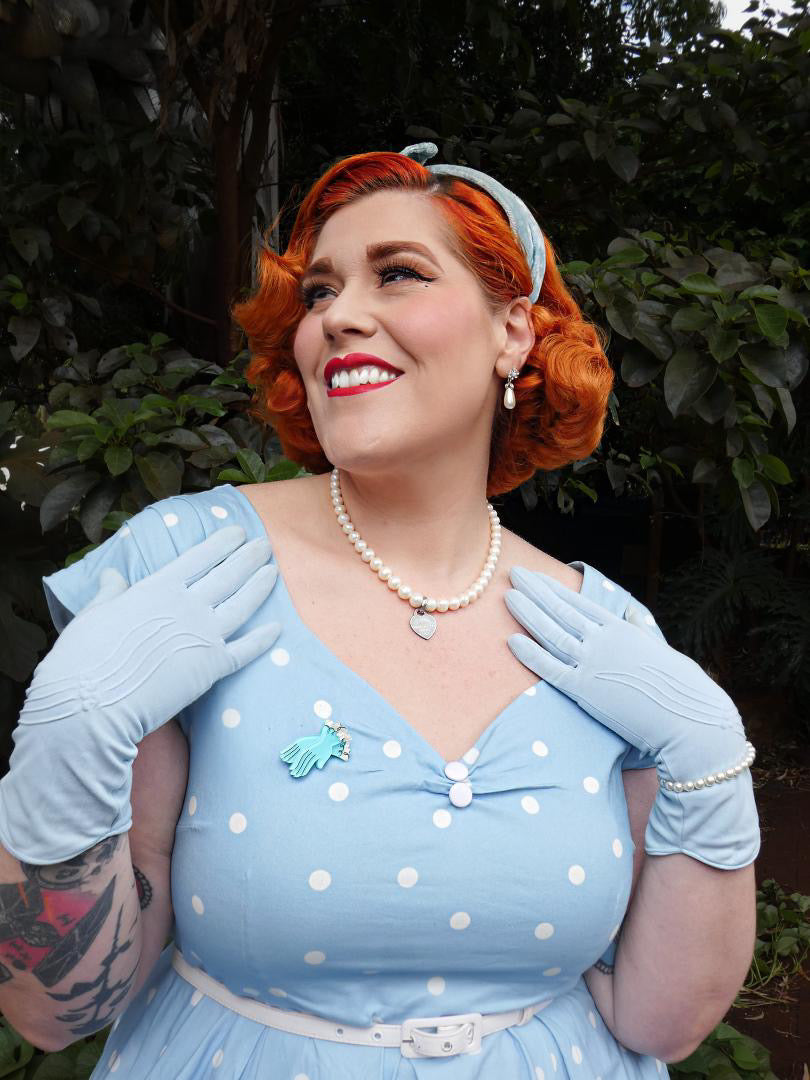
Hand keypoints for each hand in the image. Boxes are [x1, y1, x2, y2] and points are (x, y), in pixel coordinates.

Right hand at [22, 524, 280, 739]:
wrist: (92, 707)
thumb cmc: (82, 660)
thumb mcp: (92, 615)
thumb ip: (110, 593)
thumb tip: (112, 574)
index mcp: (157, 588)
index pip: (198, 557)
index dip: (221, 543)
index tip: (237, 532)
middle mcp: (187, 605)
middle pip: (227, 575)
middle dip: (249, 557)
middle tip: (265, 545)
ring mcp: (203, 636)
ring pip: (242, 605)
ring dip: (260, 586)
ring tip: (273, 571)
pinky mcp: (212, 668)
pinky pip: (245, 650)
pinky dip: (263, 639)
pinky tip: (277, 629)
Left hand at [503, 566, 759, 868]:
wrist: (691, 722)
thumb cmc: (682, 691)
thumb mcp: (661, 652)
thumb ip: (640, 633)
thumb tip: (631, 614)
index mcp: (622, 630)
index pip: (580, 603)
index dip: (555, 589)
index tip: (537, 577)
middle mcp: (605, 641)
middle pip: (561, 611)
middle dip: (535, 591)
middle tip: (513, 574)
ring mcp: (594, 664)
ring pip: (552, 633)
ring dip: (527, 613)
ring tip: (507, 596)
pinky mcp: (587, 691)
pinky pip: (551, 669)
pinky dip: (530, 653)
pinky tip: (512, 641)